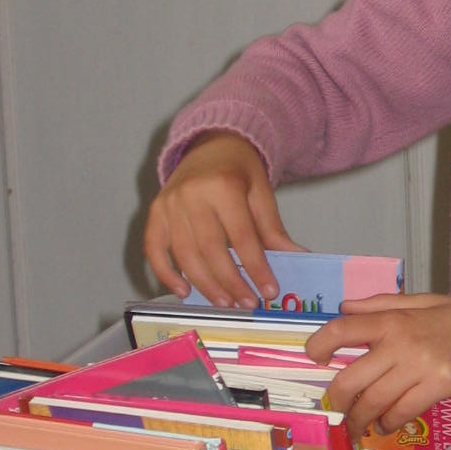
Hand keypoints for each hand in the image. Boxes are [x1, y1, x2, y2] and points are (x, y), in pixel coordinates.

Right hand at [143, 132, 301, 307]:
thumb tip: (297, 258)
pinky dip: (166, 273)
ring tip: (225, 302)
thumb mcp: (261, 193)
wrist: (211, 145)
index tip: (268, 291)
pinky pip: (154, 248)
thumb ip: (273, 229)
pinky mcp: (154, 212)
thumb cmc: (239, 171)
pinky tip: (185, 292)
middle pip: (210, 249)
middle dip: (230, 282)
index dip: (256, 267)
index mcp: (223, 186)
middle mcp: (191, 194)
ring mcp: (168, 204)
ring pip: (184, 254)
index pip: (242, 236)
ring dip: (204, 284)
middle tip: (247, 304)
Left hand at [306, 293, 450, 438]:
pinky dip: (389, 423)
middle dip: (338, 401)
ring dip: (361, 420)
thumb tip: (345, 307)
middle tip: (337, 410)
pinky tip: (387, 425)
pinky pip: (401, 412)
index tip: (313, 358)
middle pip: (350, 378)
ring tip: (358, 426)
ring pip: (374, 402)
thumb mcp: (423, 301)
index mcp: (394, 318)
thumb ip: (382, 304)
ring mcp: (419, 366)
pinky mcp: (438, 387)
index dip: (319, 345)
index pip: (342, 329)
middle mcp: (400, 342)